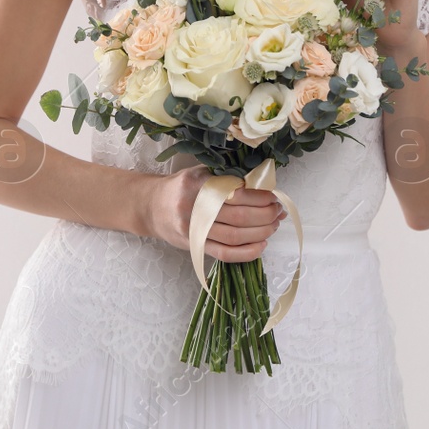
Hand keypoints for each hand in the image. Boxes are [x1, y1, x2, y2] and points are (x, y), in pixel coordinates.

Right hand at [144, 166, 286, 262]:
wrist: (151, 207)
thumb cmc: (180, 187)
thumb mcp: (200, 173)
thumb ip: (226, 178)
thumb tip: (262, 186)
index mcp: (197, 185)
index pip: (236, 193)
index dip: (261, 197)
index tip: (274, 196)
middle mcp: (194, 208)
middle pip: (239, 217)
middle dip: (266, 215)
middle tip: (278, 212)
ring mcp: (194, 231)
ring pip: (235, 237)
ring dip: (261, 232)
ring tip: (273, 226)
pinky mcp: (195, 247)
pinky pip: (225, 254)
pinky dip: (247, 252)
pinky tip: (261, 245)